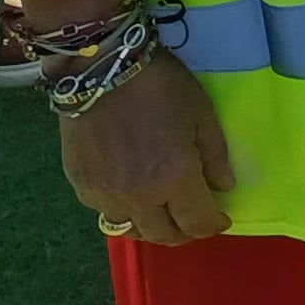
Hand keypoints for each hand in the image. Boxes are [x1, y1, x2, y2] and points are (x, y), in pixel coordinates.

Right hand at [57, 51, 235, 245]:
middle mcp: (139, 196)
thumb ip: (215, 157)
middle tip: (193, 217)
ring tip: (163, 211)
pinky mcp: (82, 186)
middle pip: (164, 236)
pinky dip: (124, 210)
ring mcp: (105, 195)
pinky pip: (106, 212)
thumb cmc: (160, 86)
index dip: (213, 225)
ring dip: (152, 227)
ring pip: (132, 230)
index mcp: (174, 177)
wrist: (101, 68)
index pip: (197, 223)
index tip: (221, 217)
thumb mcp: (202, 115)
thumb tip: (222, 188)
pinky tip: (131, 191)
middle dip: (185, 232)